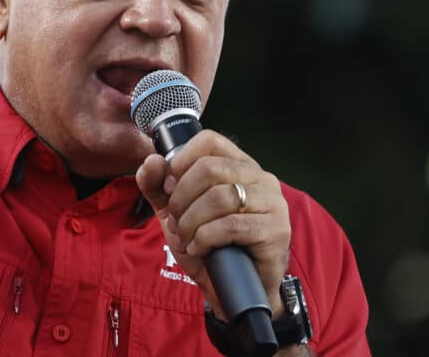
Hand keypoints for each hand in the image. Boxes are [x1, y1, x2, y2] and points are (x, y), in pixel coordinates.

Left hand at [135, 130, 290, 318]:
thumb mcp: (174, 212)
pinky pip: (230, 225)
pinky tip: (200, 249)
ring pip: (219, 197)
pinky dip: (205, 239)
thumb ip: (157, 186)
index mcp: (238, 165)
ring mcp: (273, 203)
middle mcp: (261, 178)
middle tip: (177, 222)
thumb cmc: (207, 244)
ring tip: (187, 238)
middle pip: (209, 169)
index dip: (181, 161)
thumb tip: (152, 160)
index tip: (169, 188)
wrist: (233, 288)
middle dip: (181, 199)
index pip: (209, 141)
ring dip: (191, 222)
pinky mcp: (275, 230)